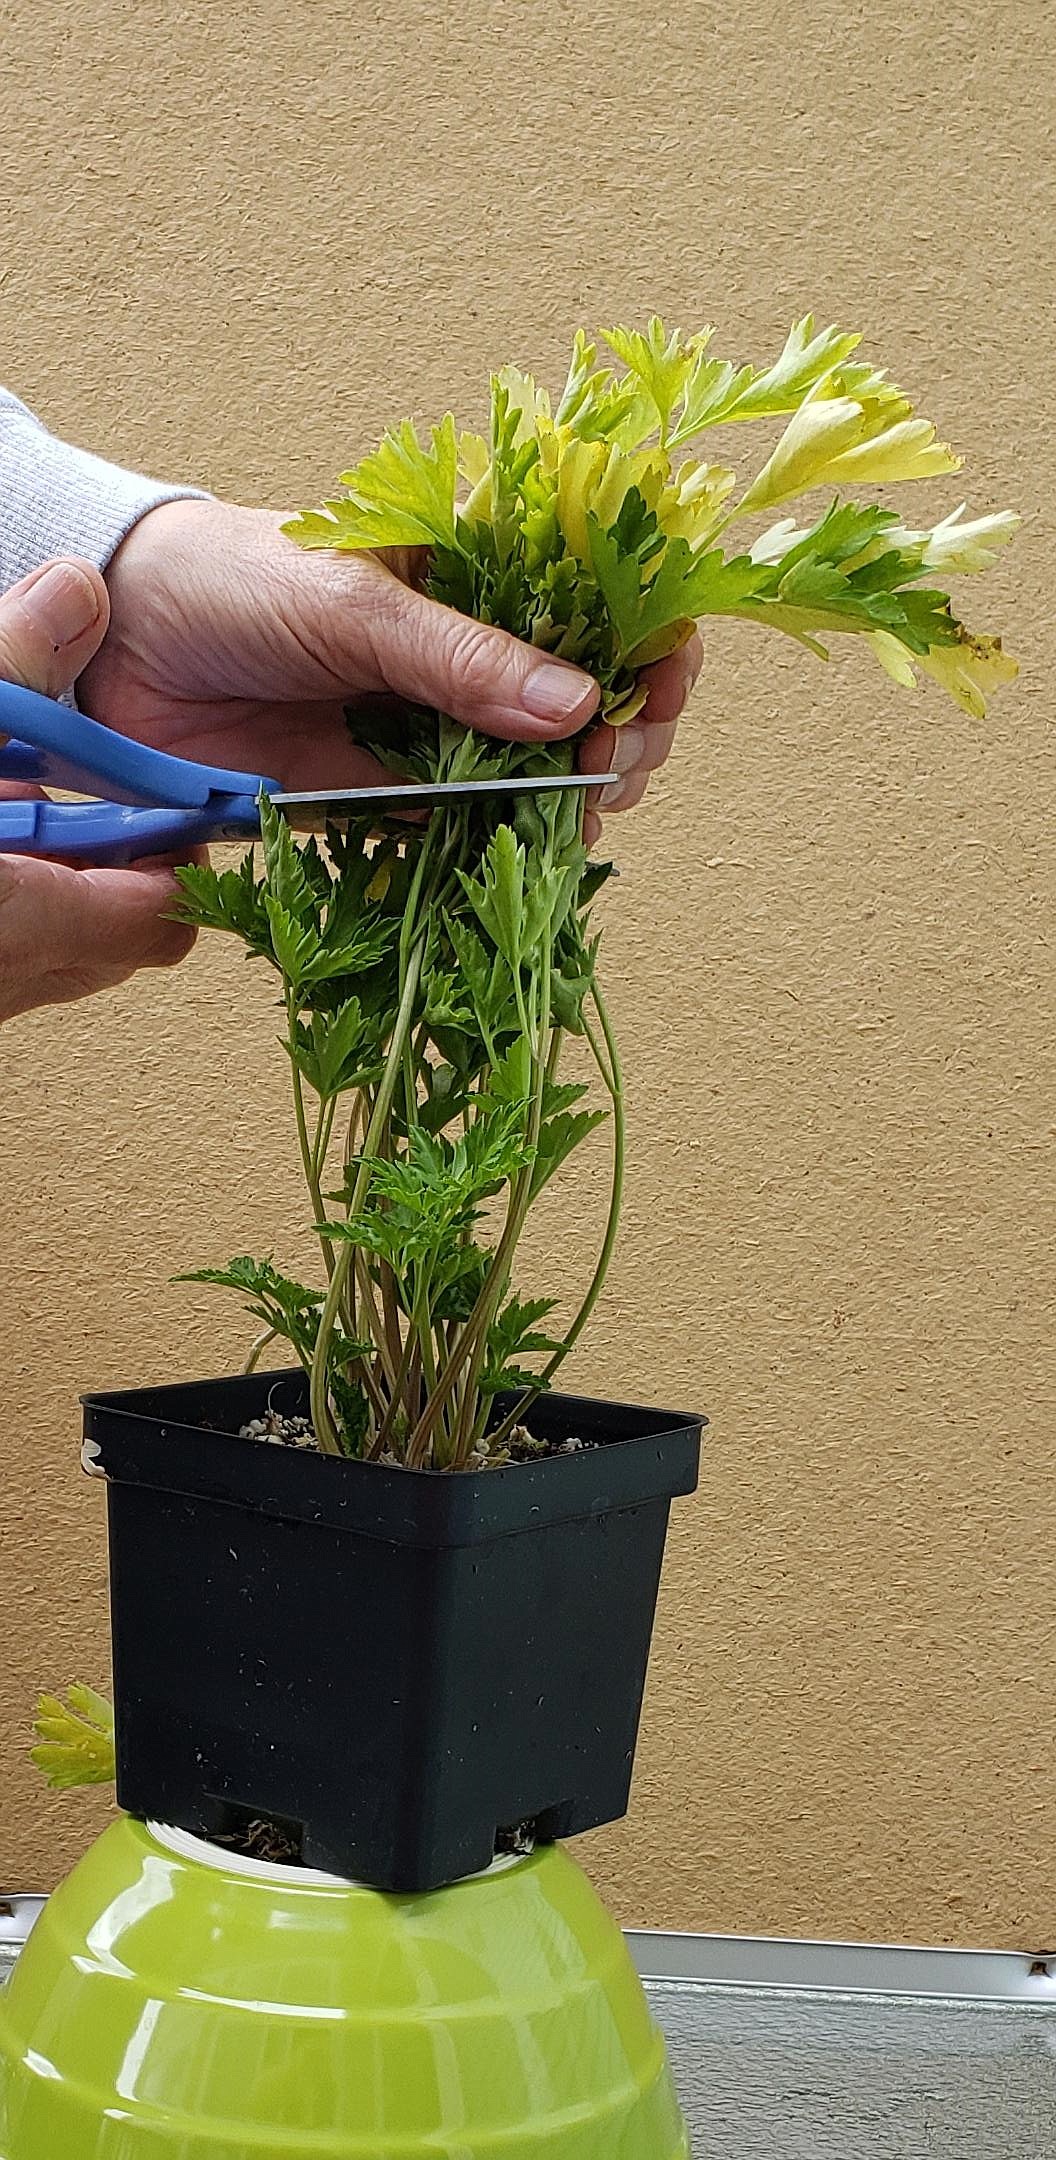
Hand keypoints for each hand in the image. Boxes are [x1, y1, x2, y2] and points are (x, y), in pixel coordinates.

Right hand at [0, 560, 195, 1022]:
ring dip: (54, 890)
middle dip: (116, 873)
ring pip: (56, 962)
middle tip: (80, 794)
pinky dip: (5, 906)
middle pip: (116, 949)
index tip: (162, 801)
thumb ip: (4, 671)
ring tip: (11, 808)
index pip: (155, 921)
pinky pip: (3, 965)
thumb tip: (77, 594)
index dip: (171, 856)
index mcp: (5, 922)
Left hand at [78, 500, 700, 841]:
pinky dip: (516, 844)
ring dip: (585, 793)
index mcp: (478, 570)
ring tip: (587, 802)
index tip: (665, 682)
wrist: (120, 646)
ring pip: (547, 768)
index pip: (600, 601)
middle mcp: (472, 650)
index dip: (651, 640)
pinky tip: (541, 849)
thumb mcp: (355, 602)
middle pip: (594, 695)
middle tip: (616, 757)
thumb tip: (577, 706)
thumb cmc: (233, 578)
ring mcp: (439, 724)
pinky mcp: (396, 792)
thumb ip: (462, 659)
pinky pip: (475, 827)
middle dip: (631, 728)